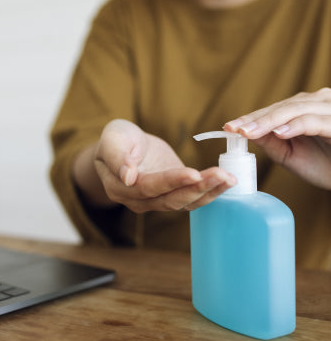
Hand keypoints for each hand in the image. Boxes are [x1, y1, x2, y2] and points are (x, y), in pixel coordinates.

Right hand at [94, 119, 235, 212]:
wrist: (125, 144)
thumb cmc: (116, 139)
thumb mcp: (112, 139)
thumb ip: (116, 157)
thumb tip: (128, 177)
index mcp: (121, 188)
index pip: (148, 188)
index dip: (171, 181)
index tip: (193, 173)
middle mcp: (139, 201)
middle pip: (170, 199)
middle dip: (197, 188)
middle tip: (222, 175)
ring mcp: (157, 200)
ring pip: (184, 202)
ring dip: (208, 191)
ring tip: (229, 178)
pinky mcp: (173, 193)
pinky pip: (192, 197)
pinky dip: (210, 191)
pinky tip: (227, 181)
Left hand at [224, 88, 330, 189]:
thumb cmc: (326, 166)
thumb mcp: (291, 156)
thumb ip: (271, 142)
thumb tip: (244, 132)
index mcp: (306, 109)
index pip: (274, 111)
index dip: (250, 118)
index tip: (228, 127)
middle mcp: (319, 103)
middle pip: (281, 107)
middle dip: (255, 119)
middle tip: (233, 128)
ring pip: (295, 110)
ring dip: (269, 121)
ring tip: (248, 131)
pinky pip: (315, 121)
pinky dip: (296, 126)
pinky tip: (278, 133)